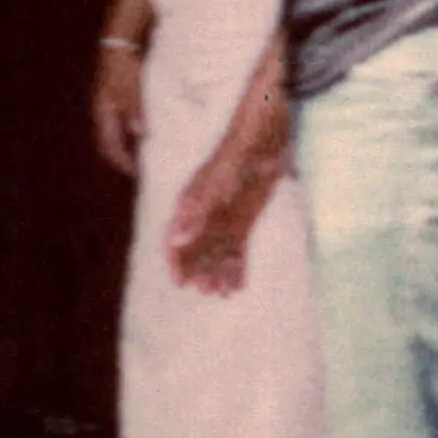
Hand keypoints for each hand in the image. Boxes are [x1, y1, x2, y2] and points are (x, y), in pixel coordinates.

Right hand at [91, 46, 144, 174]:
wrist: (118, 43)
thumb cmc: (124, 65)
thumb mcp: (130, 87)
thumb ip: (134, 109)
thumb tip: (139, 133)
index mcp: (103, 112)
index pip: (109, 145)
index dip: (121, 161)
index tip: (136, 172)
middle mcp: (103, 112)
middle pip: (109, 142)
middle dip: (122, 156)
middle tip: (139, 167)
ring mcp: (107, 105)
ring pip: (114, 132)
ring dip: (126, 144)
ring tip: (143, 151)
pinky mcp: (115, 98)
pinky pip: (120, 122)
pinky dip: (129, 131)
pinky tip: (144, 129)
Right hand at [165, 142, 281, 295]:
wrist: (262, 144)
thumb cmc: (234, 161)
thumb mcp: (213, 189)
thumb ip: (195, 216)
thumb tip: (176, 241)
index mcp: (189, 206)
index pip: (175, 239)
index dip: (175, 261)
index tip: (179, 282)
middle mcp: (203, 217)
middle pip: (195, 250)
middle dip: (197, 271)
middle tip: (203, 290)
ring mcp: (224, 220)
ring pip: (216, 254)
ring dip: (217, 273)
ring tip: (219, 293)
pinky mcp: (243, 221)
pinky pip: (236, 250)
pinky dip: (236, 267)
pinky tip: (238, 285)